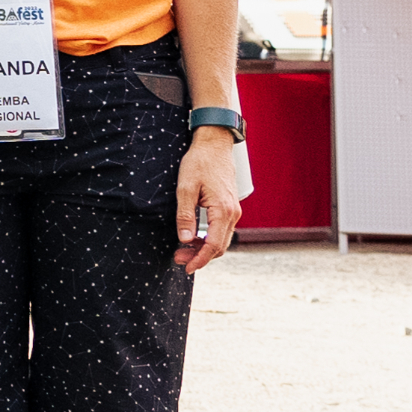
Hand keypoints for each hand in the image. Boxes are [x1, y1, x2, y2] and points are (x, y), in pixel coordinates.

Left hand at [173, 127, 243, 271]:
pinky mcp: (230, 206)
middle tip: (178, 258)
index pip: (213, 245)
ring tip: (182, 249)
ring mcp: (233, 210)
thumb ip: (185, 215)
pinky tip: (194, 237)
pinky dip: (209, 238)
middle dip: (200, 256)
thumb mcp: (185, 188)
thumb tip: (185, 240)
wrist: (214, 144)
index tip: (186, 267)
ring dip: (204, 248)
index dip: (200, 260)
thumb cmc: (198, 163)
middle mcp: (232, 213)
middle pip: (219, 246)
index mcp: (223, 211)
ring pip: (221, 239)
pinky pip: (221, 229)